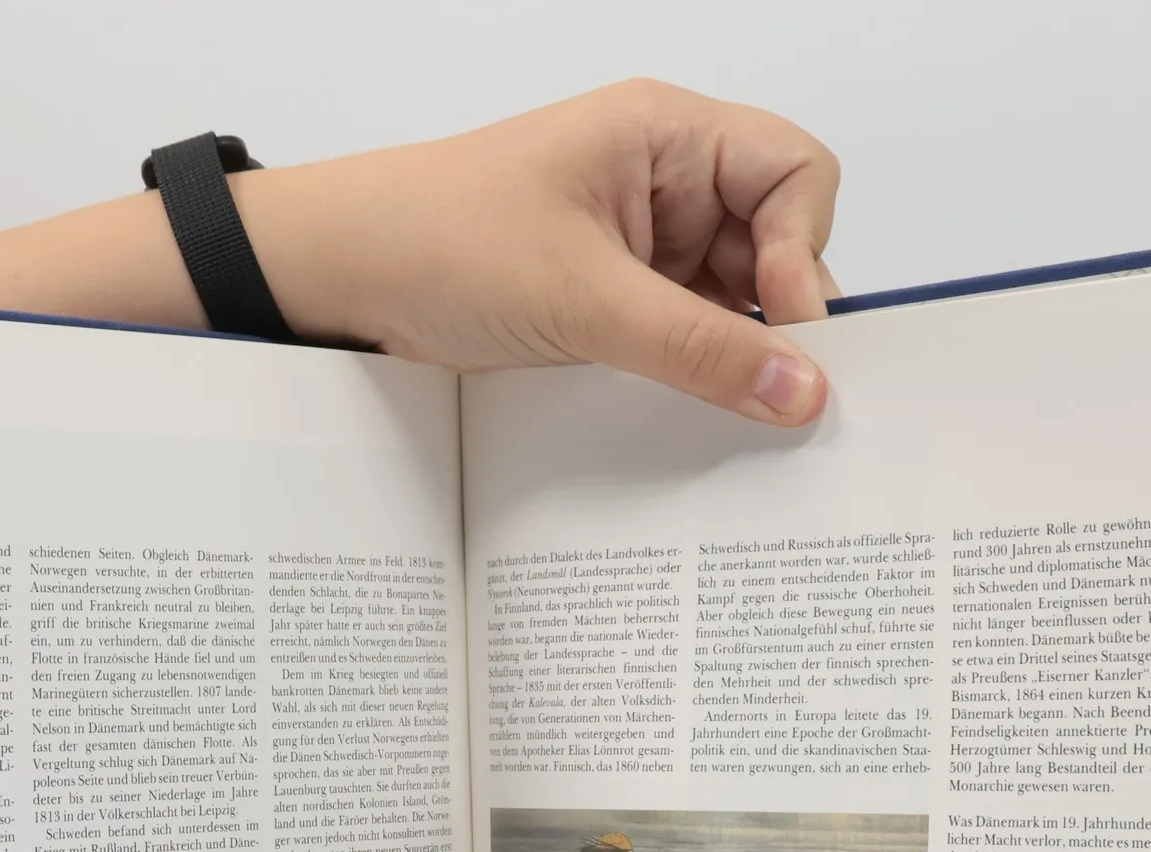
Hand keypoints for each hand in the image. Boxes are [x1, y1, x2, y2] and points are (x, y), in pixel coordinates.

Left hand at [240, 80, 839, 425]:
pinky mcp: (616, 302)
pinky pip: (686, 338)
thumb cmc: (440, 240)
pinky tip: (693, 414)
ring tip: (729, 412)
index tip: (791, 333)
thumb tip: (801, 390)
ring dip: (736, 355)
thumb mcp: (582, 299)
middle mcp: (668, 183)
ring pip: (735, 302)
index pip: (795, 175)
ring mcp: (644, 246)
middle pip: (777, 245)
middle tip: (775, 393)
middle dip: (779, 316)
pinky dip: (697, 375)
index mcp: (668, 137)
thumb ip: (698, 349)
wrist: (344, 278)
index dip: (806, 252)